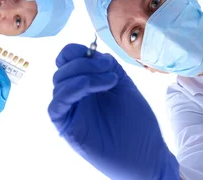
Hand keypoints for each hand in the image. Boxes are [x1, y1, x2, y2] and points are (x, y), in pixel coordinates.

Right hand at [48, 44, 179, 179]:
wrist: (146, 153)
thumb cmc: (137, 122)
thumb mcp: (123, 83)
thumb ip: (107, 66)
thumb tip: (93, 54)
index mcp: (86, 82)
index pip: (67, 59)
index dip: (76, 51)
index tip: (96, 54)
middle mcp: (75, 95)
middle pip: (62, 68)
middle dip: (84, 62)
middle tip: (108, 69)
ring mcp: (70, 110)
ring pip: (59, 82)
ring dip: (84, 74)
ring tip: (109, 81)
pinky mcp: (67, 126)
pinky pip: (56, 105)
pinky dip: (71, 89)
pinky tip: (89, 87)